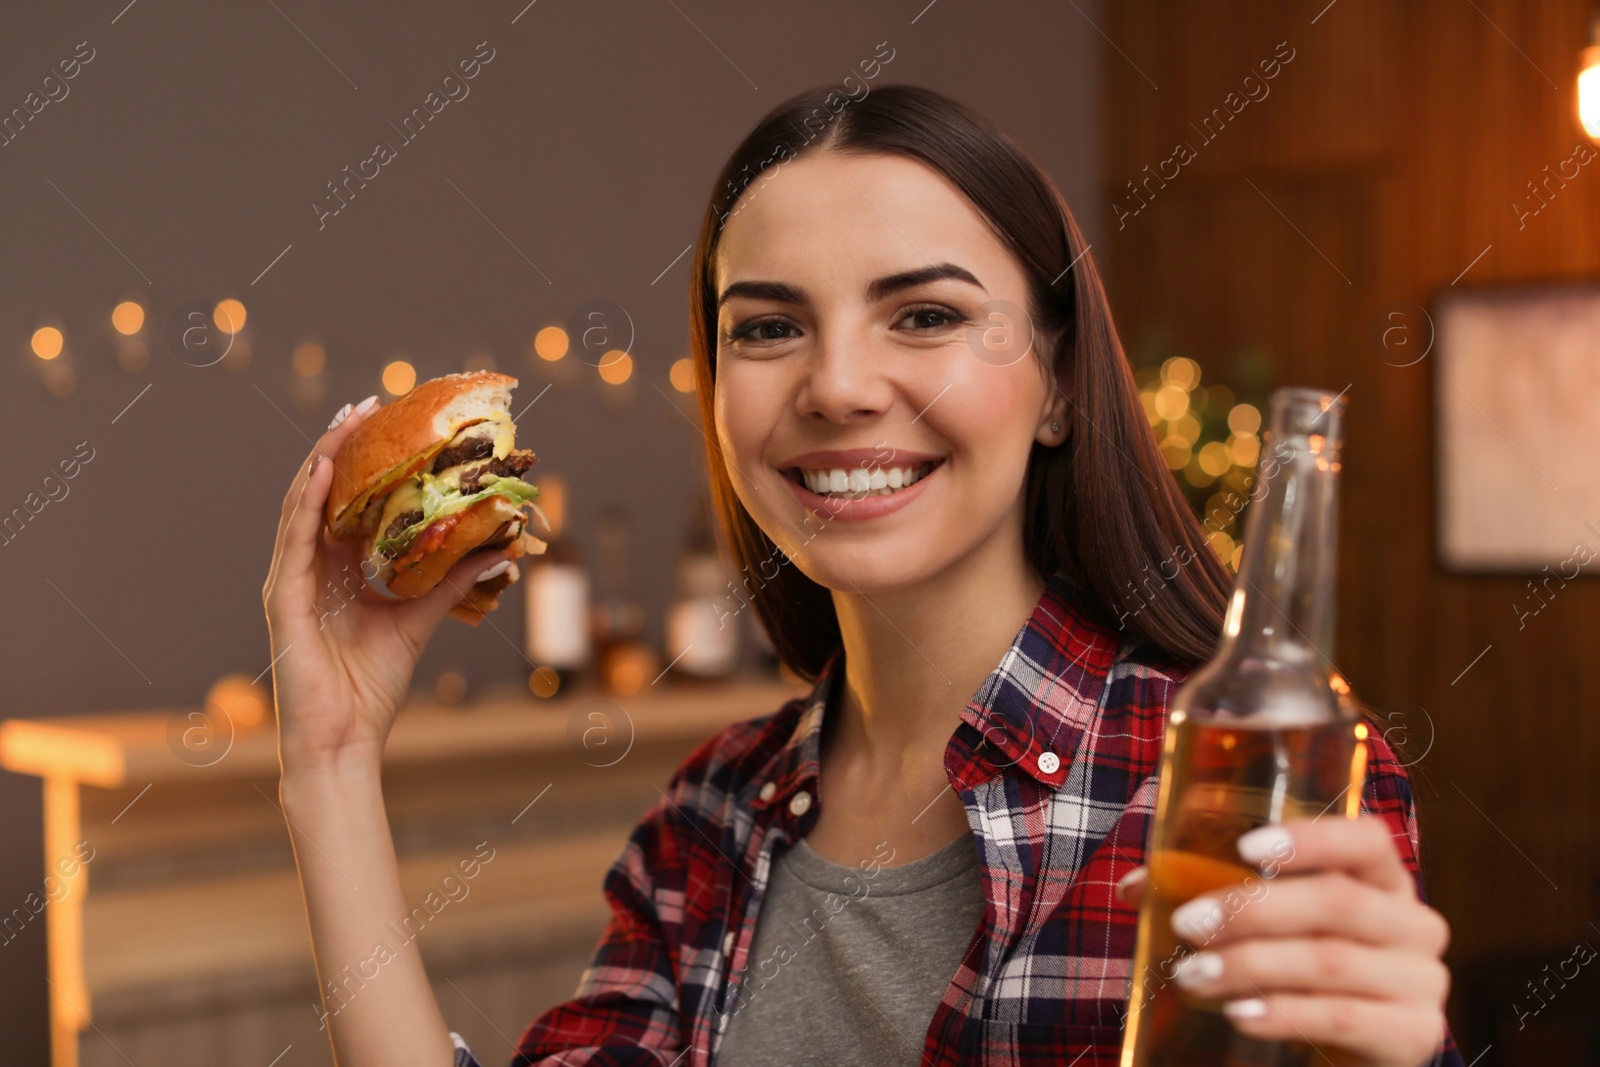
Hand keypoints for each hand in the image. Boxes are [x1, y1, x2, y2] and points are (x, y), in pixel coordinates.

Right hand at [262, 397, 515, 770]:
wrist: (343, 741)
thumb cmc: (371, 690)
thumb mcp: (419, 622)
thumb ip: (450, 584)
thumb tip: (496, 552)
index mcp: (335, 573)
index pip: (346, 504)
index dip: (361, 463)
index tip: (386, 422)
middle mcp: (309, 570)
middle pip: (322, 494)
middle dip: (341, 446)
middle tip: (366, 402)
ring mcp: (292, 583)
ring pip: (302, 506)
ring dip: (323, 459)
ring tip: (345, 420)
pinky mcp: (283, 601)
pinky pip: (294, 541)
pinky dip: (306, 503)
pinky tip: (321, 470)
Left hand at [1116, 816, 1450, 1066]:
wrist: (1342, 1052)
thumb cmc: (1297, 969)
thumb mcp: (1264, 925)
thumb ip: (1208, 894)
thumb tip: (1137, 886)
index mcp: (1382, 878)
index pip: (1366, 840)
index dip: (1311, 839)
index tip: (1245, 848)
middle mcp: (1414, 923)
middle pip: (1337, 901)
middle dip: (1253, 909)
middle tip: (1188, 924)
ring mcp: (1422, 981)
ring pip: (1330, 961)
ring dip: (1251, 965)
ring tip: (1192, 975)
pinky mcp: (1414, 1035)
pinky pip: (1343, 1017)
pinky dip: (1284, 1014)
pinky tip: (1240, 1014)